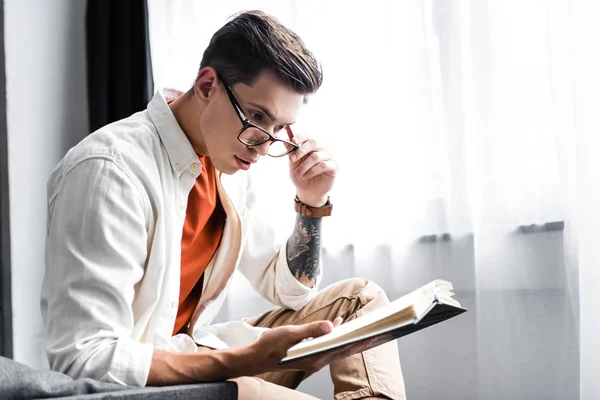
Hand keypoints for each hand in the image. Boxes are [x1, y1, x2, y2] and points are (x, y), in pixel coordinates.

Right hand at [231, 317, 373, 376]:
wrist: (256, 358)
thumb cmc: (270, 346)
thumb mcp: (289, 334)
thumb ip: (310, 330)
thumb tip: (331, 326)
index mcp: (315, 358)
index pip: (343, 348)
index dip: (358, 341)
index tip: (372, 334)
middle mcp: (317, 361)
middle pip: (344, 349)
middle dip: (359, 339)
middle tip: (376, 329)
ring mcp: (314, 358)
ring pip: (336, 347)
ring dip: (348, 336)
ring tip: (361, 325)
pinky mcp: (309, 354)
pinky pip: (327, 345)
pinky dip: (334, 335)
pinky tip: (337, 324)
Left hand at [288, 129, 337, 206]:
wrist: (308, 191)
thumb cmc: (300, 176)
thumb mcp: (293, 166)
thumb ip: (291, 154)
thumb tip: (285, 143)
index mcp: (310, 146)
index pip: (306, 136)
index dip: (300, 137)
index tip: (293, 141)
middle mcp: (320, 148)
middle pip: (313, 142)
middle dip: (301, 151)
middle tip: (292, 159)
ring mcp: (328, 156)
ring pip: (316, 156)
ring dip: (304, 166)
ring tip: (298, 175)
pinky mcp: (334, 166)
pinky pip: (323, 165)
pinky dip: (312, 171)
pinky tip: (306, 176)